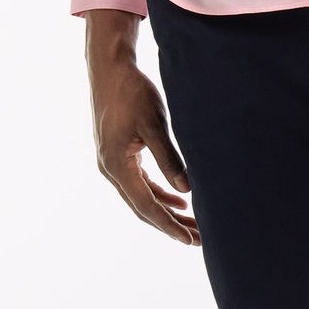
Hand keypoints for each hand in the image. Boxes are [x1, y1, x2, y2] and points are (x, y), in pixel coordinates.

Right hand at [84, 10, 199, 244]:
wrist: (110, 68)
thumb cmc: (132, 92)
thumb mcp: (154, 125)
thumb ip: (169, 158)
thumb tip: (187, 190)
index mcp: (116, 166)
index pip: (146, 206)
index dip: (169, 225)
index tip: (190, 240)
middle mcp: (111, 170)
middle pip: (143, 208)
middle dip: (171, 224)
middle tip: (199, 240)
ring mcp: (113, 163)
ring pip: (142, 197)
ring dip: (167, 211)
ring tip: (193, 225)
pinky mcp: (119, 154)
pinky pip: (139, 183)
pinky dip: (159, 194)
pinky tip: (179, 200)